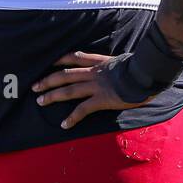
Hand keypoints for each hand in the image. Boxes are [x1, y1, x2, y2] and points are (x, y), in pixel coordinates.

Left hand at [32, 50, 150, 129]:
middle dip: (48, 80)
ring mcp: (96, 86)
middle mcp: (94, 72)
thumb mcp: (125, 61)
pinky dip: (72, 118)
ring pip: (69, 90)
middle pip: (65, 74)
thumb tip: (117, 67)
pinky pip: (82, 109)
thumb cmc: (141, 67)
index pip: (74, 57)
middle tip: (34, 87)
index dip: (59, 60)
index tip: (49, 63)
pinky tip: (64, 125)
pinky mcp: (102, 99)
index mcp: (99, 62)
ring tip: (40, 102)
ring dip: (53, 96)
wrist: (147, 73)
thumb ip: (115, 65)